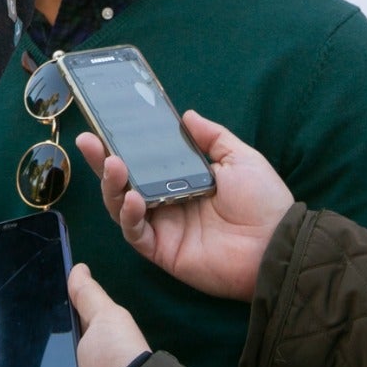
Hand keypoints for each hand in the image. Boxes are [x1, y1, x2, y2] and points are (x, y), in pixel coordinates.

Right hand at [77, 110, 292, 301]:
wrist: (277, 244)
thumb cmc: (264, 201)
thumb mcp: (240, 158)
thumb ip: (212, 137)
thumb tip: (186, 115)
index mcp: (182, 181)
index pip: (145, 162)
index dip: (123, 146)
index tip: (104, 127)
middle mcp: (167, 203)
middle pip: (124, 183)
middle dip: (103, 162)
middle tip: (89, 141)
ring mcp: (163, 228)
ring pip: (121, 207)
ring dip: (112, 186)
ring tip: (113, 165)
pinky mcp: (163, 251)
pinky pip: (136, 234)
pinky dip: (129, 216)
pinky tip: (133, 199)